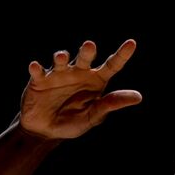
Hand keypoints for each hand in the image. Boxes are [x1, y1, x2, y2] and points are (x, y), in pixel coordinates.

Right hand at [19, 39, 141, 139]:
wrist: (45, 131)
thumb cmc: (73, 122)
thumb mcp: (94, 116)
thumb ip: (111, 104)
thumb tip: (138, 97)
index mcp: (96, 80)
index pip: (112, 65)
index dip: (122, 55)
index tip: (132, 43)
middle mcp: (78, 73)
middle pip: (85, 58)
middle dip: (87, 51)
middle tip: (89, 46)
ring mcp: (58, 74)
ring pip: (61, 61)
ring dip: (61, 57)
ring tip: (61, 57)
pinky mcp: (39, 80)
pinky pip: (38, 71)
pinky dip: (37, 68)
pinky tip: (36, 67)